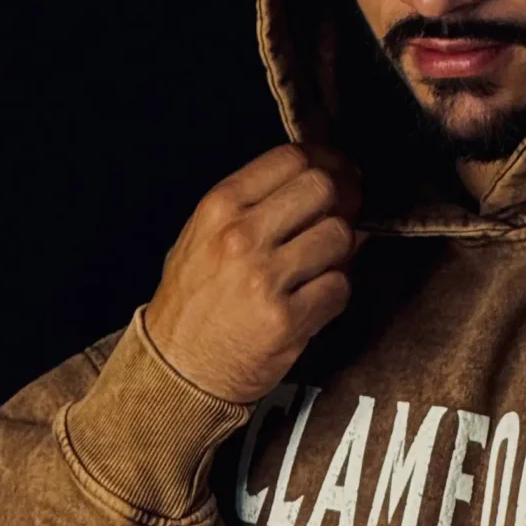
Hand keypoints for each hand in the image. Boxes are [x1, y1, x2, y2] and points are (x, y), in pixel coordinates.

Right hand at [143, 142, 367, 403]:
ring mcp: (265, 279)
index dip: (327, 162)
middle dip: (344, 200)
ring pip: (341, 236)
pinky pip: (340, 287)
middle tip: (347, 214)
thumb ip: (257, 204)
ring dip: (341, 250)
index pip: (292, 158)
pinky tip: (314, 298)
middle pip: (324, 188)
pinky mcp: (287, 320)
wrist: (178, 368)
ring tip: (322, 264)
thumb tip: (324, 180)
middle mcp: (241, 236)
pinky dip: (335, 292)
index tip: (339, 174)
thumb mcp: (204, 235)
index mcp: (219, 207)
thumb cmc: (194, 299)